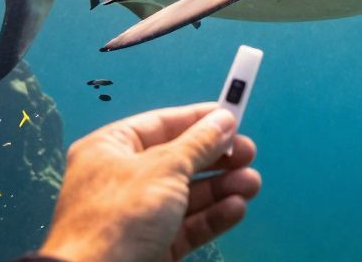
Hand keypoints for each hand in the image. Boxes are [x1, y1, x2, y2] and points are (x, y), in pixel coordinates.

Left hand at [38, 103, 261, 261]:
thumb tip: (222, 120)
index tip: (232, 116)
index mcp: (110, 149)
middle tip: (248, 153)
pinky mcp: (152, 245)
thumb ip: (198, 144)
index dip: (198, 119)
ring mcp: (137, 214)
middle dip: (216, 157)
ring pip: (188, 194)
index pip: (161, 124)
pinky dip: (213, 216)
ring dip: (222, 188)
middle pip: (179, 159)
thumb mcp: (164, 168)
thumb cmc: (116, 220)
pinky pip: (187, 224)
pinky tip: (236, 207)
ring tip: (251, 183)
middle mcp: (122, 179)